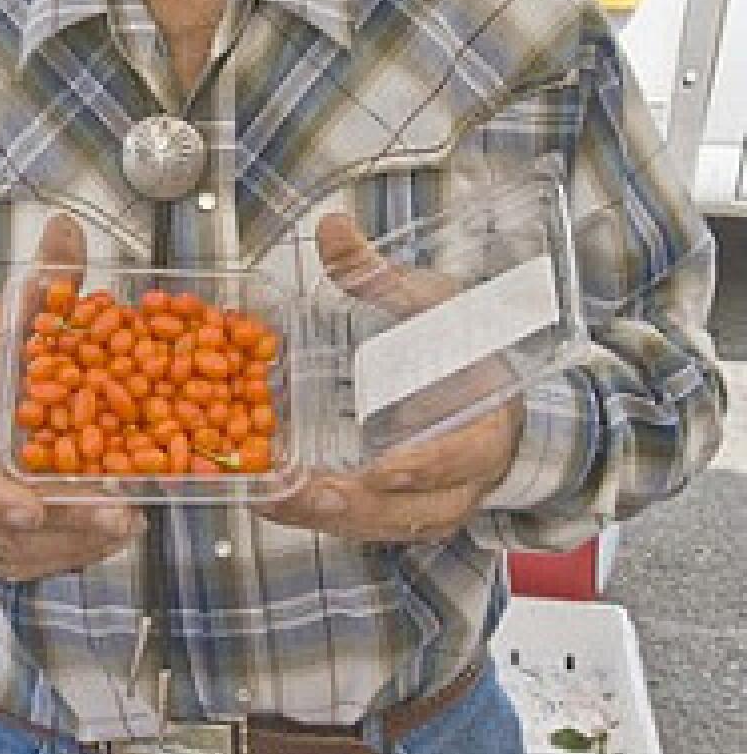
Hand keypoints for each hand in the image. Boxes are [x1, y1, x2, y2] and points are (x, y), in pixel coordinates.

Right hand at [0, 214, 145, 577]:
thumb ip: (32, 289)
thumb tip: (67, 230)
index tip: (30, 506)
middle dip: (60, 529)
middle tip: (119, 514)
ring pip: (12, 557)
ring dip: (73, 547)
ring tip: (129, 523)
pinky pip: (22, 564)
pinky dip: (67, 554)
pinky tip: (110, 536)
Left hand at [258, 211, 523, 543]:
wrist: (483, 387)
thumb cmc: (462, 345)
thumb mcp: (430, 304)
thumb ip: (379, 275)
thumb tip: (334, 228)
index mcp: (486, 428)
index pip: (464, 455)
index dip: (428, 464)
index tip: (386, 467)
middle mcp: (461, 480)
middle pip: (413, 509)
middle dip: (355, 504)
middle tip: (302, 492)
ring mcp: (427, 503)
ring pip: (379, 525)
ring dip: (324, 518)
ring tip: (271, 500)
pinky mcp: (394, 512)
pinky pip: (359, 524)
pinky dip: (315, 517)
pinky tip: (268, 501)